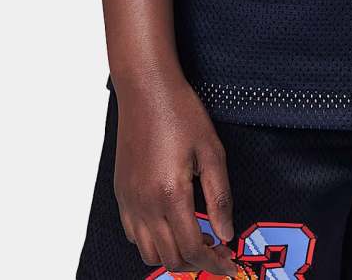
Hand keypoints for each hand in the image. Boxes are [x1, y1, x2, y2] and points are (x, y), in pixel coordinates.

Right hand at [112, 72, 238, 274]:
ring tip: (195, 239)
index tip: (230, 265)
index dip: (215, 263)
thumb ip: (220, 197)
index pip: (194, 249)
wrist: (146, 89)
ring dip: (174, 255)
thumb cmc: (180, 113)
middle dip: (197, 263)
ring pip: (149, 252)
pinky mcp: (121, 193)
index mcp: (171, 195)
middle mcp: (145, 204)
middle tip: (217, 252)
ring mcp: (130, 201)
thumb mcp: (212, 151)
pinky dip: (152, 241)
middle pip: (170, 258)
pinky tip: (170, 224)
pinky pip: (133, 234)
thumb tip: (226, 233)